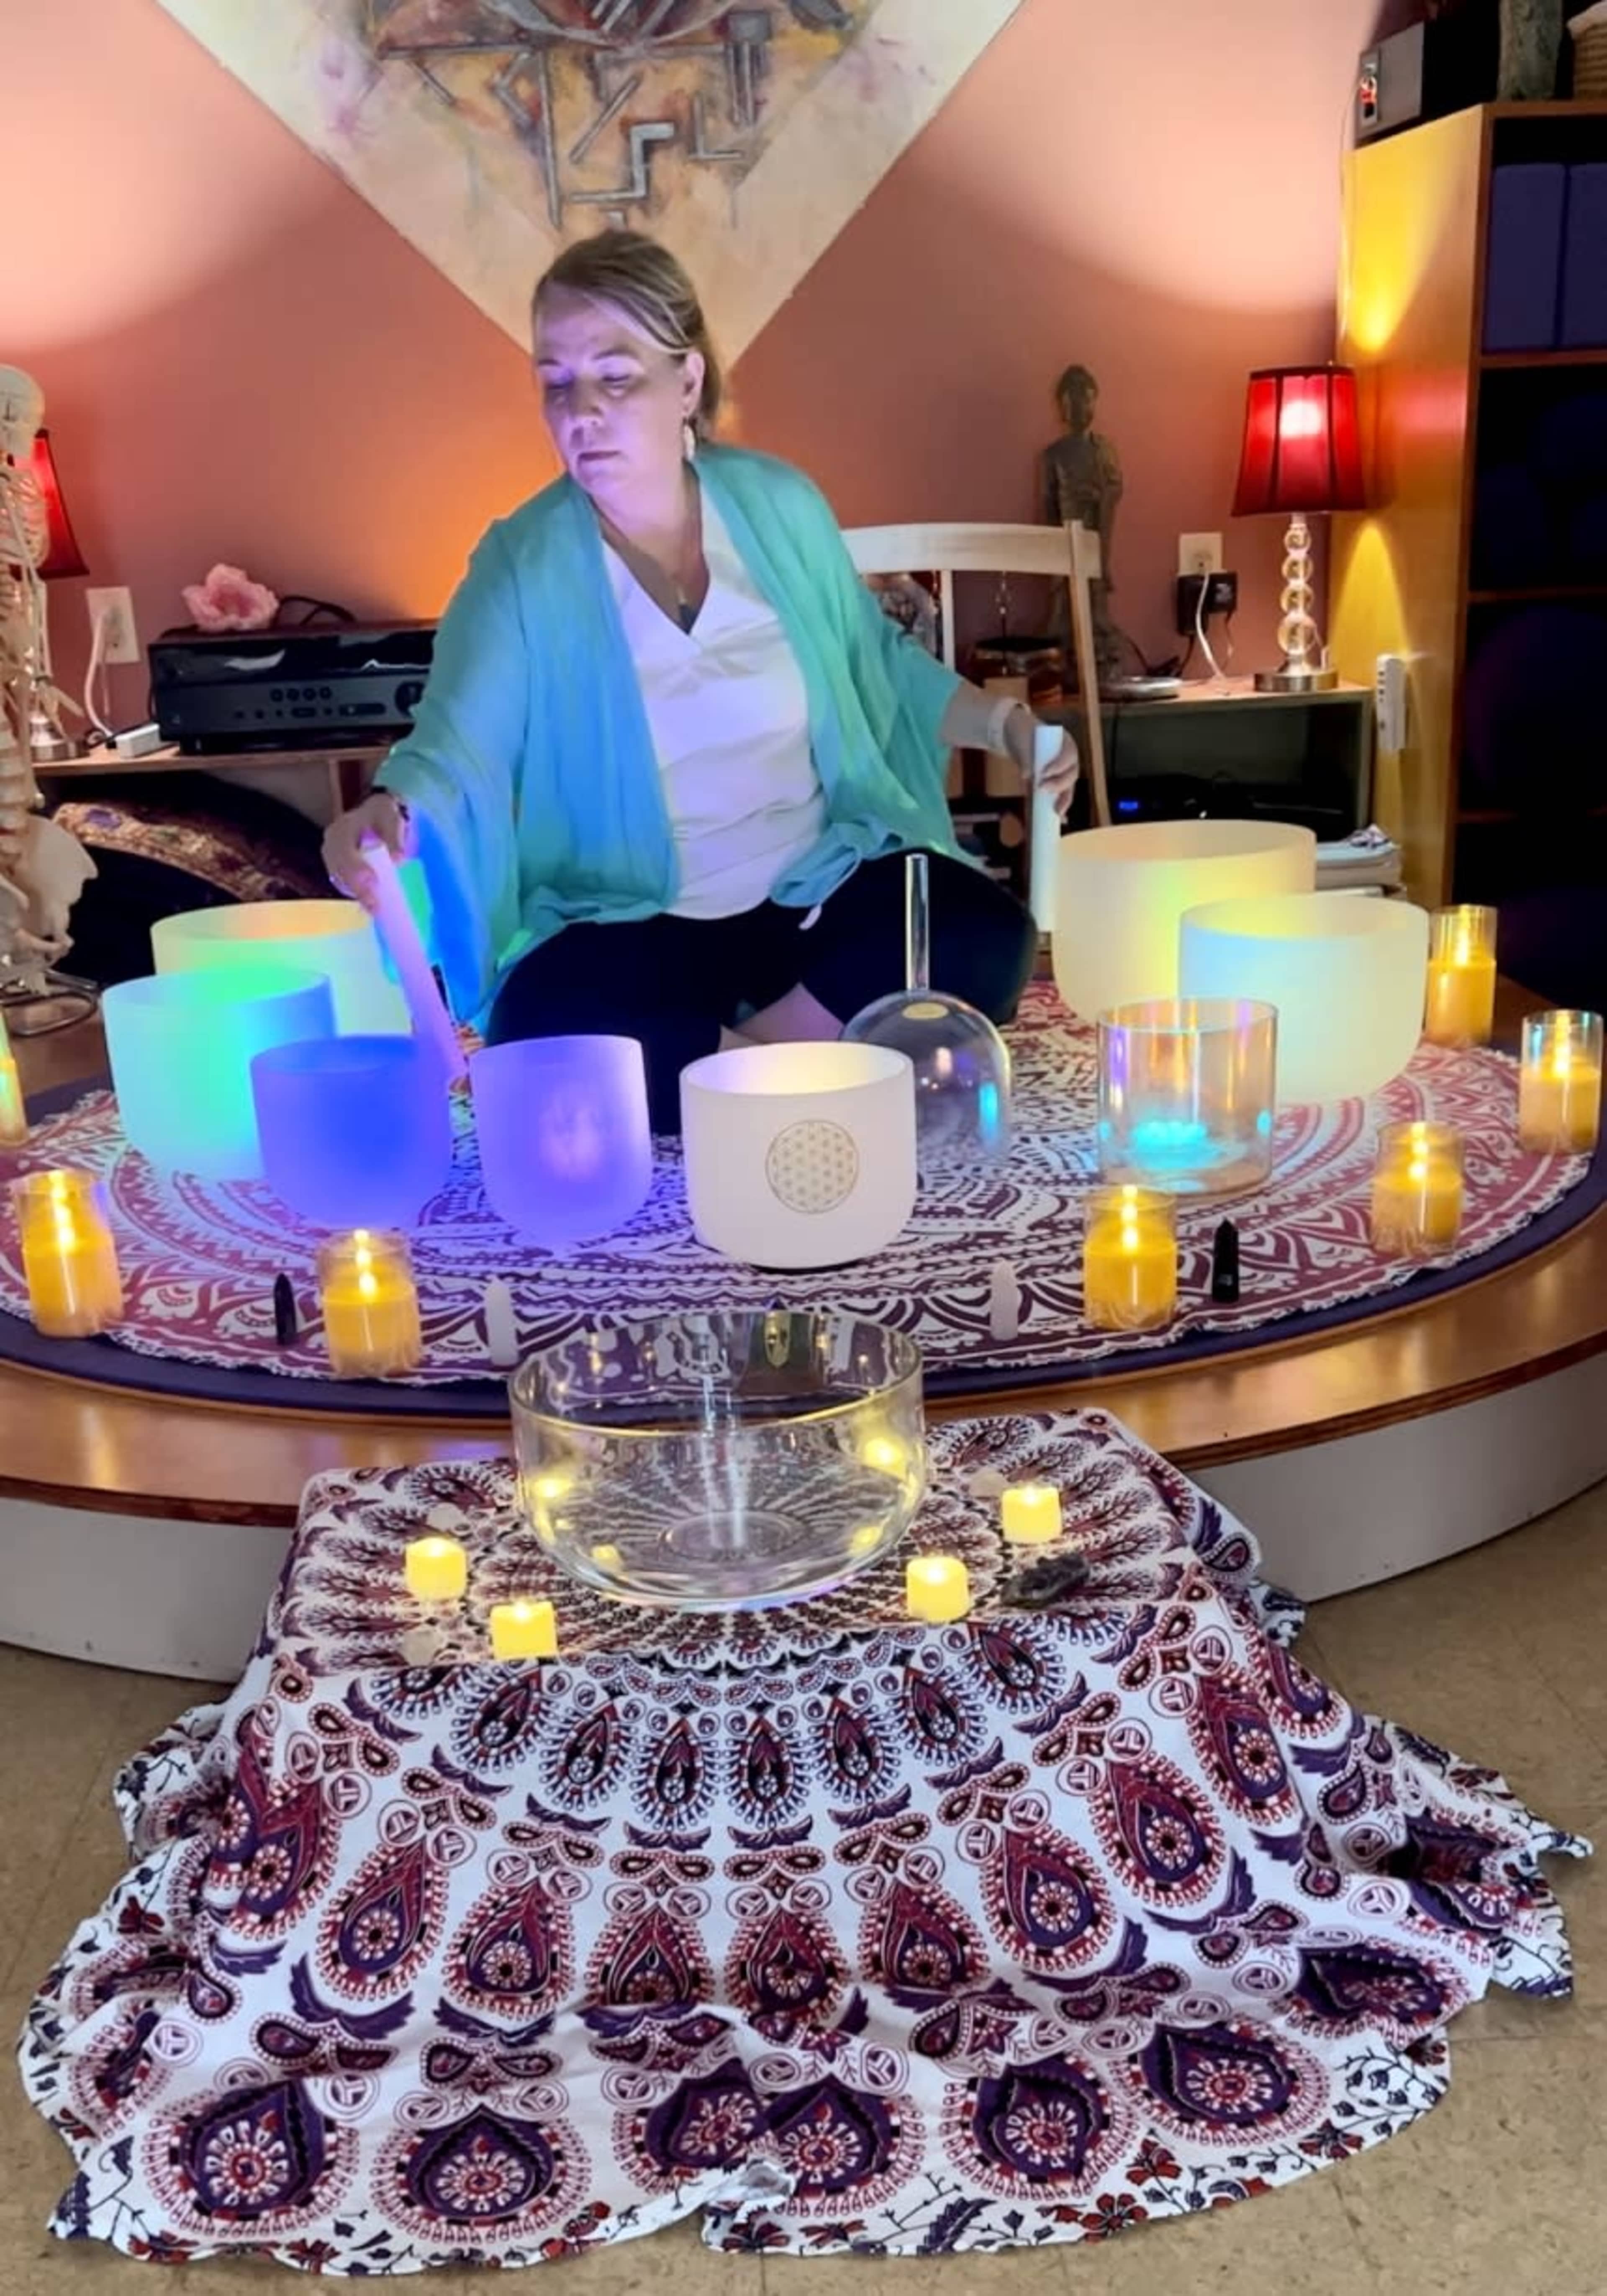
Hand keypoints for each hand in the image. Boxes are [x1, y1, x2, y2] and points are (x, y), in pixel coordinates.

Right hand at [322, 793, 409, 909]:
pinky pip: (345, 885)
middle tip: (374, 905)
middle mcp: (332, 844)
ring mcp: (333, 859)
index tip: (372, 881)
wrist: (376, 816)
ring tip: (374, 910)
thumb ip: (393, 835)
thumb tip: (398, 859)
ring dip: (357, 895)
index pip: (343, 849)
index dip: (355, 867)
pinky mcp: (340, 871)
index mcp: (343, 828)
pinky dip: (358, 895)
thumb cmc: (383, 816)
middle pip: (339, 869)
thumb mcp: (390, 816)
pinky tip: (371, 906)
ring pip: (340, 880)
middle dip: (356, 888)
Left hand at [1004, 706, 1080, 818]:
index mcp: (1065, 743)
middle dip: (1059, 784)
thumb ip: (1026, 756)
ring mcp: (1061, 772)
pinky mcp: (1052, 783)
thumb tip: (1027, 775)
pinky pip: (1059, 795)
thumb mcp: (1023, 740)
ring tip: (1057, 812)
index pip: (1069, 755)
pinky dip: (1060, 806)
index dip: (1059, 765)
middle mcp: (1067, 759)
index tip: (1044, 772)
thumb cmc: (1023, 733)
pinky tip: (1060, 818)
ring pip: (1068, 787)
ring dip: (1064, 799)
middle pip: (1071, 774)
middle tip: (1042, 788)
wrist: (1016, 734)